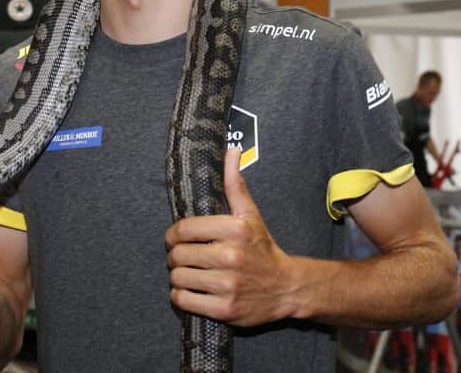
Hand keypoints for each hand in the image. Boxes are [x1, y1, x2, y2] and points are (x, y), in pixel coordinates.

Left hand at [165, 147, 296, 326]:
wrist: (286, 287)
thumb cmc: (262, 248)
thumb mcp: (250, 214)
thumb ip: (234, 183)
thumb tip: (230, 151)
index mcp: (234, 230)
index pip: (183, 229)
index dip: (174, 234)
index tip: (178, 238)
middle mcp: (230, 257)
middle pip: (177, 255)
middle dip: (176, 256)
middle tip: (185, 258)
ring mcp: (227, 285)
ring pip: (177, 278)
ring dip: (178, 277)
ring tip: (189, 274)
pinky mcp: (224, 309)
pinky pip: (183, 301)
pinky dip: (182, 297)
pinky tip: (193, 290)